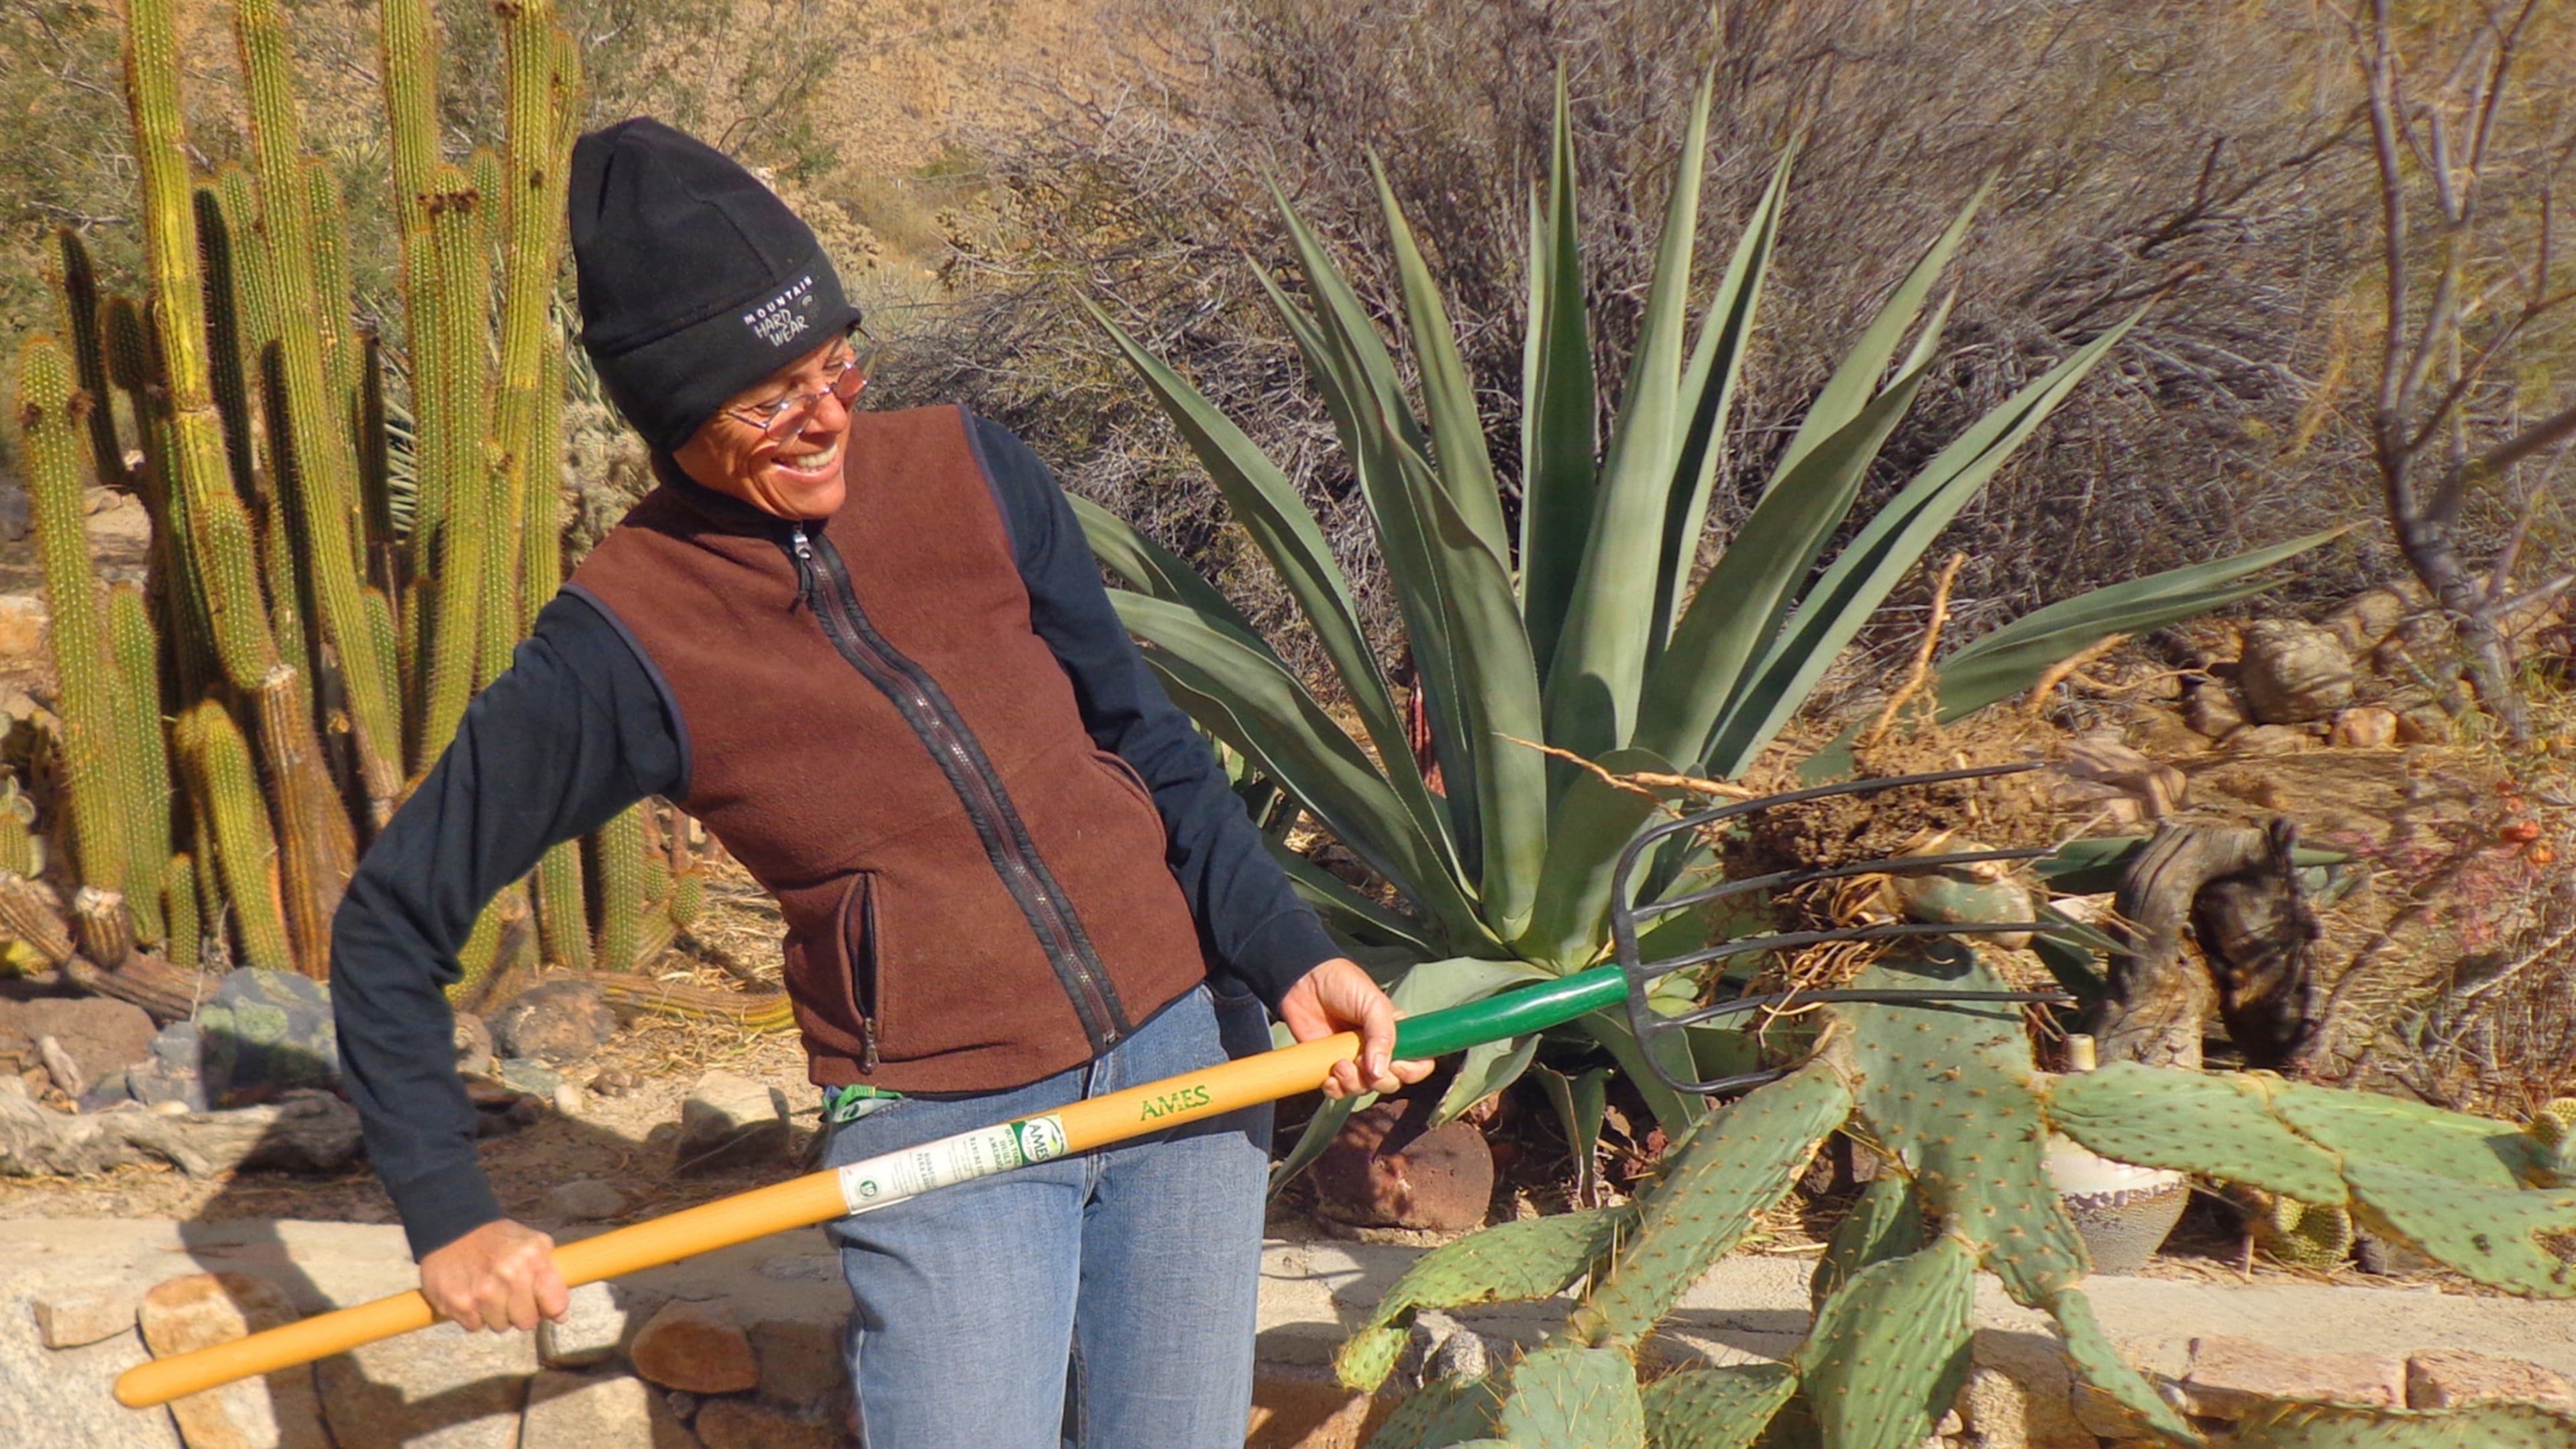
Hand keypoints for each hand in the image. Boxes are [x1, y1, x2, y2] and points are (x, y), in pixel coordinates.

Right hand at [418, 1219, 568, 1332]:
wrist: (450, 1229)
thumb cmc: (495, 1239)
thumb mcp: (532, 1243)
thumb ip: (550, 1276)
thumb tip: (560, 1316)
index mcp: (533, 1259)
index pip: (555, 1304)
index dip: (549, 1308)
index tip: (541, 1305)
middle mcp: (510, 1276)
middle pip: (527, 1321)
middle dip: (519, 1312)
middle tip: (507, 1294)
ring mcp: (483, 1292)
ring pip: (500, 1326)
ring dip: (495, 1314)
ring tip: (487, 1291)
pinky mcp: (459, 1304)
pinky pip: (475, 1326)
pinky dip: (473, 1315)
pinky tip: (470, 1294)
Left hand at [1276, 957, 1434, 1099]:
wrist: (1303, 981)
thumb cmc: (1342, 983)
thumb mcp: (1372, 1002)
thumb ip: (1383, 1035)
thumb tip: (1380, 1072)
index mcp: (1396, 1034)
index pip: (1418, 1063)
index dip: (1411, 1071)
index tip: (1395, 1065)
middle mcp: (1378, 1051)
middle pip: (1391, 1082)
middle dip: (1378, 1081)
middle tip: (1360, 1062)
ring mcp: (1354, 1061)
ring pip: (1365, 1089)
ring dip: (1353, 1084)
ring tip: (1339, 1064)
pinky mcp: (1331, 1067)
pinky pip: (1339, 1091)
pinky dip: (1335, 1090)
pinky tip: (1328, 1077)